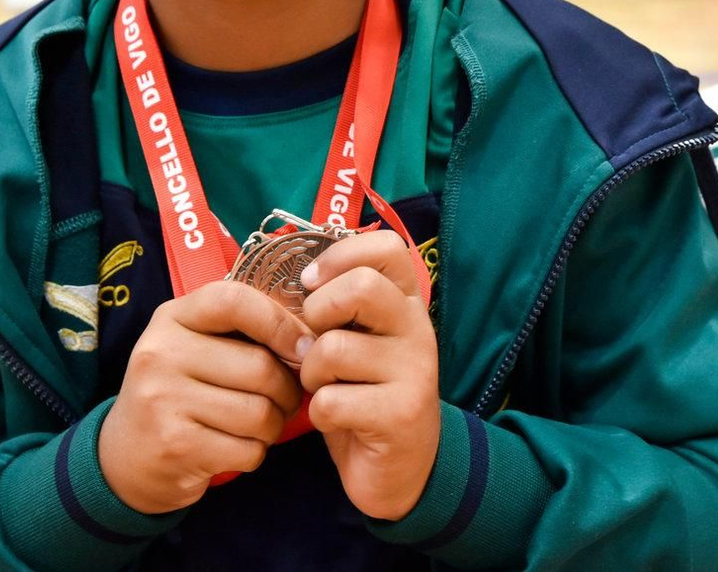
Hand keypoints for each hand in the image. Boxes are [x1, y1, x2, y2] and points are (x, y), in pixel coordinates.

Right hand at [99, 281, 308, 513]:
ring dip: (274, 425)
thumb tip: (313, 339)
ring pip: (260, 412)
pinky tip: (237, 447)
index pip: (235, 302)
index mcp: (172, 318)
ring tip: (259, 424)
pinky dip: (254, 452)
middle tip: (284, 399)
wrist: (127, 457)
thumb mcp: (197, 345)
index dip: (281, 323)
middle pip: (260, 367)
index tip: (304, 346)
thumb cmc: (182, 391)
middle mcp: (160, 353)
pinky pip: (247, 449)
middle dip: (288, 390)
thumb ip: (244, 330)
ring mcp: (163, 400)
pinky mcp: (175, 446)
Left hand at [298, 230, 439, 521]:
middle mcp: (417, 329)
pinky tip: (336, 420)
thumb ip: (340, 307)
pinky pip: (331, 401)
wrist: (403, 470)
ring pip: (334, 349)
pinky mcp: (401, 414)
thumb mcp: (359, 341)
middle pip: (361, 287)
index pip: (386, 246)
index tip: (312, 284)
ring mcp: (414, 371)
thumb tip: (300, 277)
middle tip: (314, 342)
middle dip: (317, 313)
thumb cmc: (366, 394)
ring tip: (325, 388)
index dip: (339, 255)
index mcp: (406, 303)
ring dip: (311, 374)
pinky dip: (319, 414)